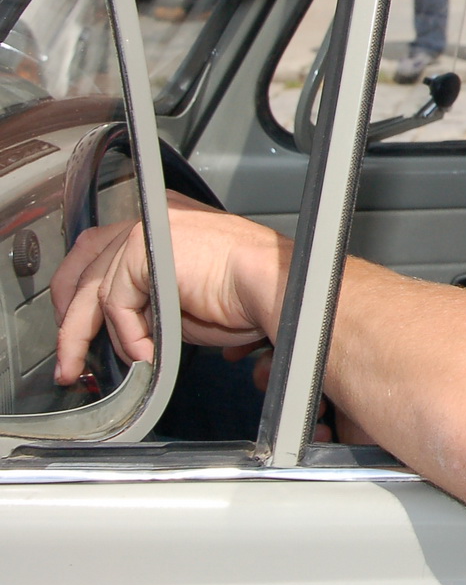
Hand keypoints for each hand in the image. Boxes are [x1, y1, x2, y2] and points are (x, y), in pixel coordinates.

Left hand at [51, 193, 287, 386]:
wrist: (276, 284)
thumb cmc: (250, 292)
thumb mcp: (185, 298)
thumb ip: (148, 305)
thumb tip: (122, 335)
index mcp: (166, 223)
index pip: (102, 248)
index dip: (83, 291)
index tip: (78, 328)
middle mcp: (153, 218)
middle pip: (84, 260)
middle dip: (70, 314)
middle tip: (70, 355)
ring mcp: (147, 228)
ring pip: (94, 287)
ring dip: (96, 335)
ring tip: (109, 365)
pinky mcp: (144, 247)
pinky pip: (116, 301)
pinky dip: (127, 334)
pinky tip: (146, 352)